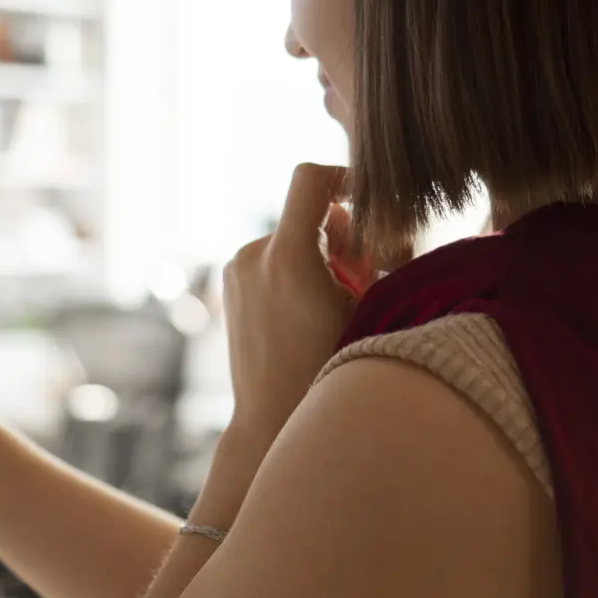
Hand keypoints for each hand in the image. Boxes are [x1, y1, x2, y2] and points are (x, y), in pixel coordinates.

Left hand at [217, 163, 373, 471]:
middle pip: (309, 214)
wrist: (272, 421)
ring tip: (337, 304)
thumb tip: (356, 217)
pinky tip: (309, 313)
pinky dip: (298, 272)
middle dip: (342, 235)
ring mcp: (236, 270)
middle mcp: (253, 255)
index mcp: (288, 255)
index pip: (311, 178)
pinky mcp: (231, 287)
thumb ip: (365, 254)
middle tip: (366, 275)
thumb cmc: (329, 370)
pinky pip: (274, 260)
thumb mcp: (365, 309)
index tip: (367, 197)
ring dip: (321, 257)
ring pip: (293, 238)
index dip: (343, 176)